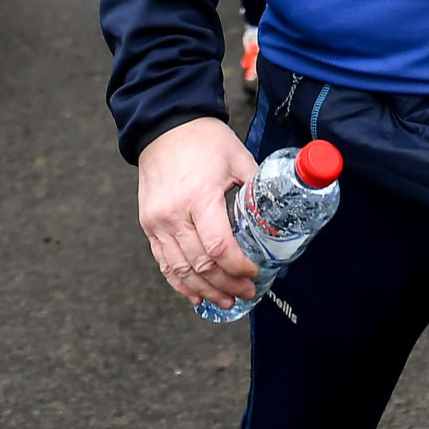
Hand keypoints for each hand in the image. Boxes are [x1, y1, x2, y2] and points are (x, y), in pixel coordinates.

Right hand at [136, 117, 259, 310]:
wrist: (165, 126)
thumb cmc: (203, 140)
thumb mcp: (237, 158)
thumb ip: (257, 187)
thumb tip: (280, 212)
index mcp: (199, 197)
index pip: (218, 247)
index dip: (238, 267)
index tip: (255, 272)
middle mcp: (174, 214)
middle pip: (200, 265)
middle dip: (226, 285)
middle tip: (246, 293)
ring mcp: (157, 222)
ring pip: (180, 270)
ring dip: (204, 291)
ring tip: (225, 301)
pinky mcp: (149, 225)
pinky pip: (163, 262)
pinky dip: (180, 282)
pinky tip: (196, 294)